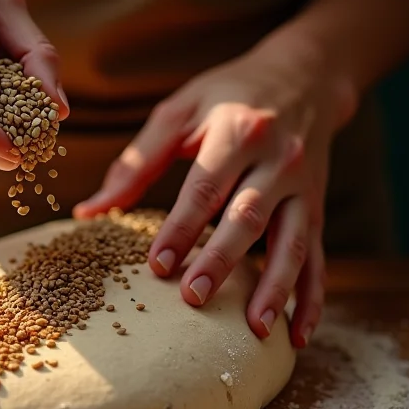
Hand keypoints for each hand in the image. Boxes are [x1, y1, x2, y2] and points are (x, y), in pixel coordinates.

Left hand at [75, 36, 356, 347]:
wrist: (304, 75)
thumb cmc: (228, 95)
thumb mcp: (180, 112)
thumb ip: (136, 162)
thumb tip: (89, 212)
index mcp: (238, 131)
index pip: (205, 187)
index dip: (181, 228)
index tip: (156, 266)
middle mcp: (278, 160)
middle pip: (248, 218)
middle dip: (221, 261)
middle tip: (194, 299)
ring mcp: (304, 188)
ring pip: (293, 243)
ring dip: (275, 288)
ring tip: (255, 330)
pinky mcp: (317, 208)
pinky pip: (319, 257)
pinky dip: (312, 297)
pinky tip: (298, 333)